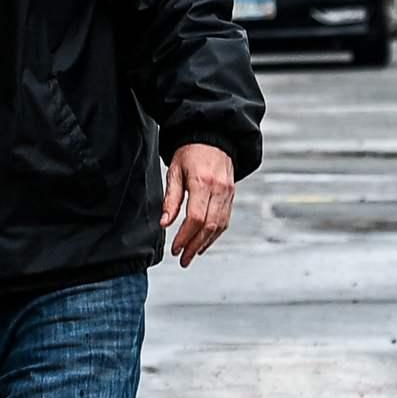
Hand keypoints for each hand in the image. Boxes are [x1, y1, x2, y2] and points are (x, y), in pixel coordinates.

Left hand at [159, 144, 235, 267]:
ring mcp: (228, 193)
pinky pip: (225, 220)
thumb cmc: (190, 153)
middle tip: (182, 259)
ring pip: (219, 226)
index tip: (175, 248)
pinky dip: (214, 234)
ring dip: (205, 243)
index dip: (184, 236)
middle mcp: (219, 190)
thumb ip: (171, 199)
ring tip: (191, 254)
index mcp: (203, 183)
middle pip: (209, 226)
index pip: (196, 217)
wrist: (214, 137)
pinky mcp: (231, 195)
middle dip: (194, 246)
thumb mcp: (175, 172)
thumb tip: (165, 224)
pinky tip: (204, 242)